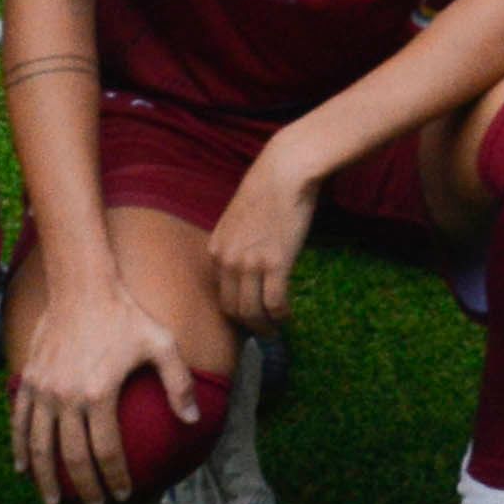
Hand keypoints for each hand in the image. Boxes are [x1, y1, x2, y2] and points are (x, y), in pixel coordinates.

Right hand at [14, 281, 198, 503]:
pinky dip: (21, 450)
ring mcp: (44, 390)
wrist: (81, 287)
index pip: (106, 450)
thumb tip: (194, 420)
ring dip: (47, 479)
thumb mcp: (162, 344)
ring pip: (40, 447)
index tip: (122, 494)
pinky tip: (24, 469)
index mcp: (100, 392)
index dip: (115, 476)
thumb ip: (178, 383)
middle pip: (73, 457)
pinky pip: (20, 424)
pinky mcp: (28, 381)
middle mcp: (67, 397)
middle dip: (84, 487)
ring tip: (55, 502)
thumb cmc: (126, 316)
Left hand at [207, 142, 325, 334]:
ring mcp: (250, 264)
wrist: (284, 173)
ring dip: (264, 327)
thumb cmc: (267, 190)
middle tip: (262, 331)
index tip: (248, 316)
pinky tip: (288, 316)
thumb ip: (239, 245)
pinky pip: (275, 303)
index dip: (235, 310)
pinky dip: (281, 316)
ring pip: (252, 312)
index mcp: (216, 250)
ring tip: (276, 330)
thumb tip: (251, 267)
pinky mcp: (275, 264)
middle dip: (248, 325)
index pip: (220, 293)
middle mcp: (228, 261)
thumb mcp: (239, 220)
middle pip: (232, 309)